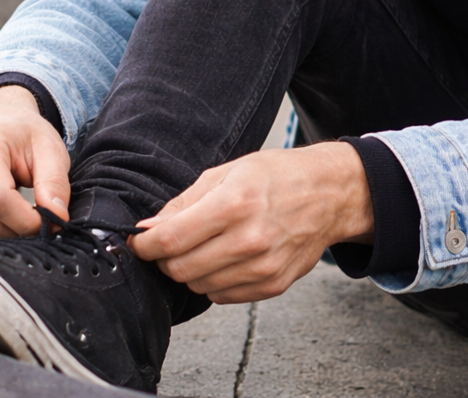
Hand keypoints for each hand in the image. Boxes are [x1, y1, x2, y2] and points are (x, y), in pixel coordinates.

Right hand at [0, 85, 69, 237]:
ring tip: (24, 214)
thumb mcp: (50, 147)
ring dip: (6, 234)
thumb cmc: (24, 135)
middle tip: (42, 221)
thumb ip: (55, 181)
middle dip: (19, 230)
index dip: (26, 220)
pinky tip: (5, 214)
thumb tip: (56, 216)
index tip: (50, 222)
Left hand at [129, 142, 373, 303]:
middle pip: (180, 269)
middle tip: (172, 242)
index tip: (139, 242)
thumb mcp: (228, 171)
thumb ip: (184, 202)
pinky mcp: (272, 285)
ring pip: (199, 286)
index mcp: (235, 203)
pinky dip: (214, 280)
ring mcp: (263, 266)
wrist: (328, 194)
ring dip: (190, 270)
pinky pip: (222, 296)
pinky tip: (227, 256)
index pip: (171, 240)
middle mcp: (249, 239)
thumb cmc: (277, 175)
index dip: (145, 246)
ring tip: (205, 245)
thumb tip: (149, 230)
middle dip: (165, 259)